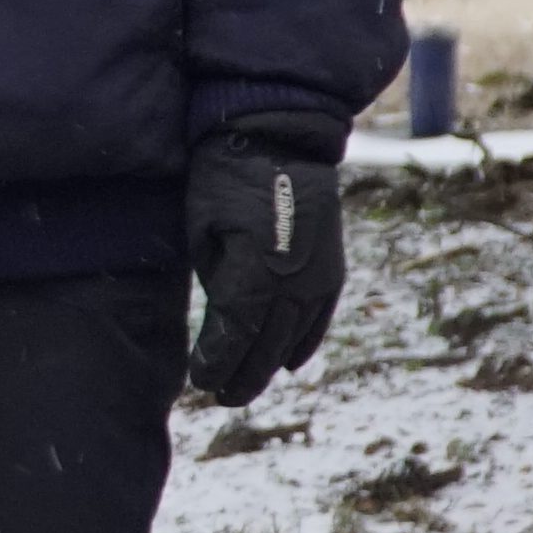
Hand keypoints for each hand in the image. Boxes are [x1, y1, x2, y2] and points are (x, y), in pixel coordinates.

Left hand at [180, 137, 343, 404]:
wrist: (279, 136)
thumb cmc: (224, 179)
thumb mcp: (202, 232)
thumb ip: (216, 282)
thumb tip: (225, 324)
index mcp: (256, 273)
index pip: (235, 336)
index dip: (217, 364)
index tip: (199, 383)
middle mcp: (295, 282)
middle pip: (267, 346)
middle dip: (242, 376)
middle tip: (220, 396)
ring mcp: (320, 275)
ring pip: (294, 337)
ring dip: (269, 365)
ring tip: (245, 387)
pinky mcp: (333, 266)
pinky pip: (320, 316)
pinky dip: (303, 342)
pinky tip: (289, 363)